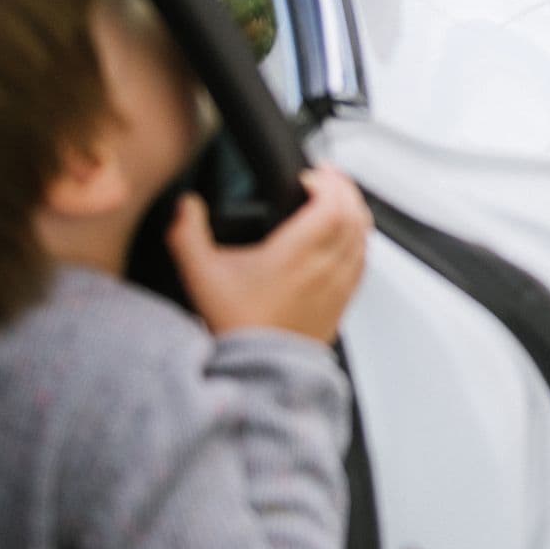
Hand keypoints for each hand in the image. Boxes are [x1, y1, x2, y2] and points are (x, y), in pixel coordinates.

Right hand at [167, 165, 372, 342]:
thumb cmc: (235, 326)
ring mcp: (339, 285)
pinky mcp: (343, 301)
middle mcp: (325, 267)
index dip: (326, 182)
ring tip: (339, 198)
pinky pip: (363, 260)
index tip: (307, 176)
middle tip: (327, 177)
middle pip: (354, 214)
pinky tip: (346, 236)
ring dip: (355, 211)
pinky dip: (359, 239)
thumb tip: (186, 205)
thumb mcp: (201, 275)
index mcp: (297, 254)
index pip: (331, 204)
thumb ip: (188, 234)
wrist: (258, 372)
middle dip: (344, 188)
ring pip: (363, 236)